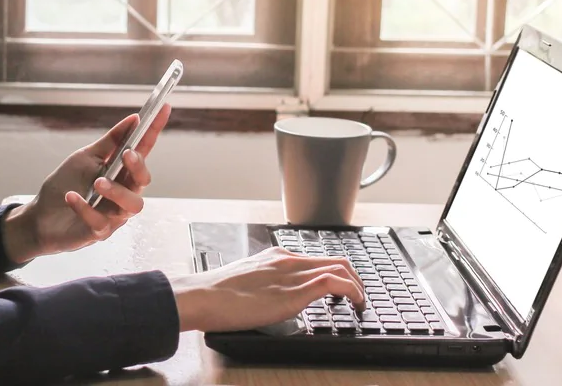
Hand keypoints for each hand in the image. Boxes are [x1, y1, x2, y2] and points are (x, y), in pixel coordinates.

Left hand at [2, 104, 171, 262]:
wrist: (40, 216)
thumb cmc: (64, 184)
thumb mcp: (85, 157)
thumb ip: (110, 142)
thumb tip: (133, 119)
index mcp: (121, 172)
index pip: (143, 149)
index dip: (154, 130)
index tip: (164, 108)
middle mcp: (122, 193)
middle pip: (143, 181)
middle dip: (138, 166)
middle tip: (126, 155)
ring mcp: (113, 215)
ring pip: (132, 205)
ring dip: (116, 191)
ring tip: (98, 183)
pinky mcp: (99, 232)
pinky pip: (100, 222)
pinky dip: (85, 208)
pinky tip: (71, 197)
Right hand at [169, 247, 364, 332]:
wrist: (201, 296)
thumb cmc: (215, 294)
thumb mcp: (246, 282)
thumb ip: (263, 284)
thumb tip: (269, 298)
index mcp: (276, 257)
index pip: (316, 259)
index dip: (336, 273)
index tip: (341, 289)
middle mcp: (287, 260)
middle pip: (335, 259)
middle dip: (353, 278)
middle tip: (358, 297)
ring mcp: (291, 274)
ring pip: (340, 268)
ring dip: (357, 286)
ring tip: (360, 304)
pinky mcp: (293, 292)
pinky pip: (333, 283)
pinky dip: (351, 291)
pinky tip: (354, 304)